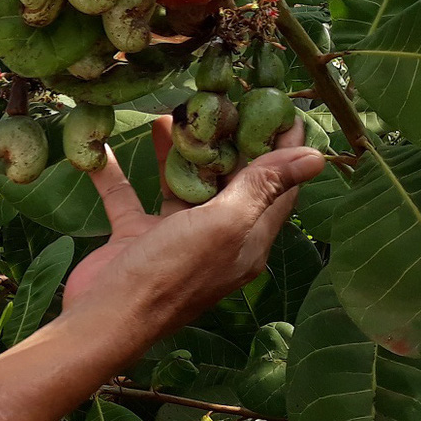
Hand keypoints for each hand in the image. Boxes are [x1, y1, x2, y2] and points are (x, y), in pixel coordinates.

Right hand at [61, 117, 324, 331]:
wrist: (105, 320)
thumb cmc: (171, 273)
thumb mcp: (225, 224)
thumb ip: (263, 187)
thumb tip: (317, 157)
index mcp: (249, 239)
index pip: (279, 187)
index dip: (285, 149)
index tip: (280, 106)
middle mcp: (216, 239)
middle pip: (229, 182)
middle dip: (227, 141)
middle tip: (223, 100)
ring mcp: (173, 240)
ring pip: (181, 185)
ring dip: (176, 152)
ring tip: (171, 114)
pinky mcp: (135, 239)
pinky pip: (128, 197)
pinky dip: (116, 173)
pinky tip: (103, 145)